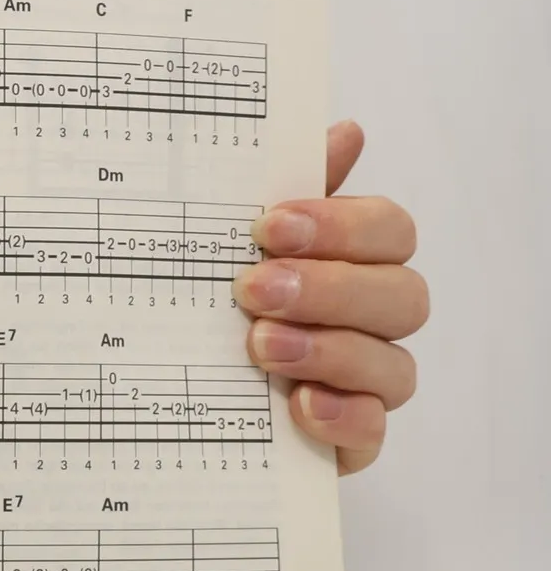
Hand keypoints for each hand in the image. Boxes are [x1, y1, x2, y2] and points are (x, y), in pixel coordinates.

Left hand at [236, 122, 426, 473]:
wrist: (168, 394)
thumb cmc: (214, 304)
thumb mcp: (228, 243)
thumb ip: (284, 190)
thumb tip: (344, 131)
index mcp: (354, 262)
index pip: (389, 231)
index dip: (341, 226)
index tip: (269, 226)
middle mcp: (371, 320)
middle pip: (402, 295)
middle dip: (330, 289)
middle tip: (254, 289)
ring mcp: (365, 383)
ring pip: (393, 365)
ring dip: (329, 350)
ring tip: (260, 346)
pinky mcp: (348, 439)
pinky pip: (373, 431)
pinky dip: (341, 416)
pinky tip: (299, 404)